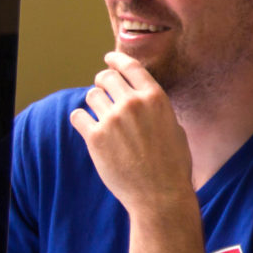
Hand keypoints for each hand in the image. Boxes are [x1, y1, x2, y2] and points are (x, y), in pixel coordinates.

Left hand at [70, 52, 193, 213]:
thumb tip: (141, 97)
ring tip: (101, 116)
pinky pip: (78, 116)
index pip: (131, 67)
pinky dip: (82, 120)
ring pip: (91, 96)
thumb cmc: (173, 163)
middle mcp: (133, 104)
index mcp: (155, 98)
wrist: (160, 194)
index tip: (109, 58)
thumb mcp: (174, 127)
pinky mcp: (95, 138)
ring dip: (94, 103)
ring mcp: (112, 120)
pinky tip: (88, 127)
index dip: (116, 59)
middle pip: (106, 77)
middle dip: (102, 81)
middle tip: (102, 88)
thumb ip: (156, 108)